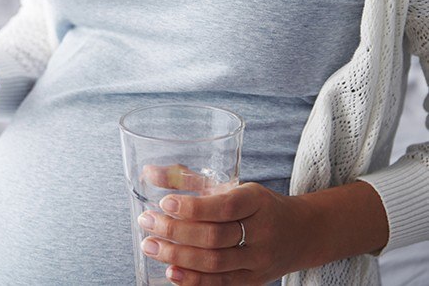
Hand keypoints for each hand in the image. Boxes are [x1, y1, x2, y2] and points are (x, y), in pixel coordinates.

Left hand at [137, 180, 313, 284]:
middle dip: (176, 232)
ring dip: (177, 256)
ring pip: (215, 264)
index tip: (165, 203)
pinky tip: (171, 272)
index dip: (193, 207)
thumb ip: (191, 179)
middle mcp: (260, 232)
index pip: (224, 206)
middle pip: (214, 237)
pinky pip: (220, 285)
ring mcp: (258, 261)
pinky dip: (193, 281)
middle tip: (147, 223)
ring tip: (150, 246)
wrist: (300, 233)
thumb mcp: (232, 185)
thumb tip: (148, 172)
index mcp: (256, 201)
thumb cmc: (257, 204)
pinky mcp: (253, 281)